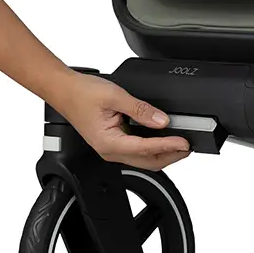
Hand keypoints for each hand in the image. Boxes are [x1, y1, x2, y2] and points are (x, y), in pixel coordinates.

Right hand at [56, 72, 190, 170]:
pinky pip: (137, 151)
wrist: (64, 90)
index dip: (168, 145)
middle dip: (171, 156)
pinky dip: (153, 148)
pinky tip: (162, 141)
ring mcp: (112, 149)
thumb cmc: (82, 93)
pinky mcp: (114, 143)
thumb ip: (141, 109)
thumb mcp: (116, 96)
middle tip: (188, 147)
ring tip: (180, 145)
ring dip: (163, 154)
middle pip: (148, 161)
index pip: (146, 148)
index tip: (184, 142)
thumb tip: (162, 121)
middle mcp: (111, 151)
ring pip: (143, 159)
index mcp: (110, 143)